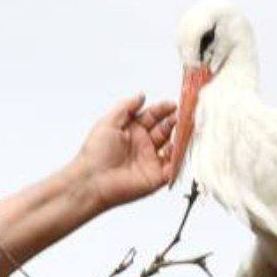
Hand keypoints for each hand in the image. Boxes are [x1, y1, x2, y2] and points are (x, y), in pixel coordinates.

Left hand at [74, 94, 175, 210]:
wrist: (91, 181)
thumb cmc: (94, 154)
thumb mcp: (108, 123)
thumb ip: (126, 107)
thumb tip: (141, 96)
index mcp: (131, 132)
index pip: (153, 116)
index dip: (163, 110)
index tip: (173, 105)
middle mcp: (142, 145)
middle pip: (165, 129)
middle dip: (175, 121)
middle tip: (183, 115)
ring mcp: (150, 160)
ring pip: (172, 146)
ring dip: (180, 137)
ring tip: (185, 128)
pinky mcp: (156, 177)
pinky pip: (173, 166)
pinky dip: (179, 158)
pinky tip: (179, 148)